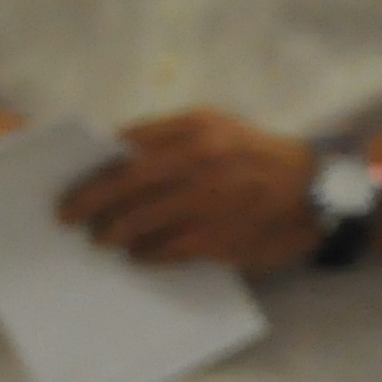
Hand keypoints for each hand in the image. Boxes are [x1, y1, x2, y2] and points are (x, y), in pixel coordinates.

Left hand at [60, 108, 322, 272]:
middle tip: (66, 217)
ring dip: (111, 232)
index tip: (68, 181)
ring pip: (137, 220)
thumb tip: (112, 158)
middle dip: (88, 202)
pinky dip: (142, 254)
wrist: (316, 192)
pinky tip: (135, 255)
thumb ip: (171, 138)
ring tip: (99, 240)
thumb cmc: (257, 160)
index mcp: (197, 126)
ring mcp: (206, 200)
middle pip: (123, 182)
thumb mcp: (220, 131)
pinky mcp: (214, 237)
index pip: (127, 144)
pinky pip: (161, 250)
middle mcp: (200, 158)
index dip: (93, 166)